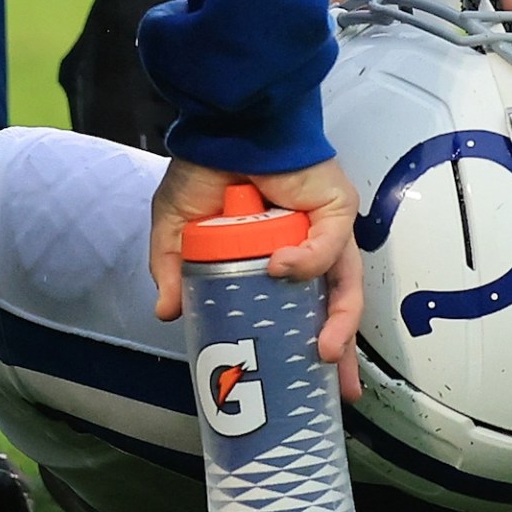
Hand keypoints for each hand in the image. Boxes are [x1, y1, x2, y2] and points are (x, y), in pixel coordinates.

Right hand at [149, 156, 364, 400]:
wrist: (223, 122)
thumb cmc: (205, 168)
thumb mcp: (176, 228)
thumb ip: (172, 270)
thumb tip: (166, 313)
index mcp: (280, 254)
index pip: (304, 306)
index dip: (308, 342)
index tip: (310, 387)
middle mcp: (311, 244)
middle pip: (336, 303)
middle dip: (341, 347)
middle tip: (339, 390)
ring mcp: (326, 227)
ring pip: (345, 281)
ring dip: (337, 320)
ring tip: (322, 353)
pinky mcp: (334, 204)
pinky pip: (327, 243)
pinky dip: (306, 260)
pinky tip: (279, 267)